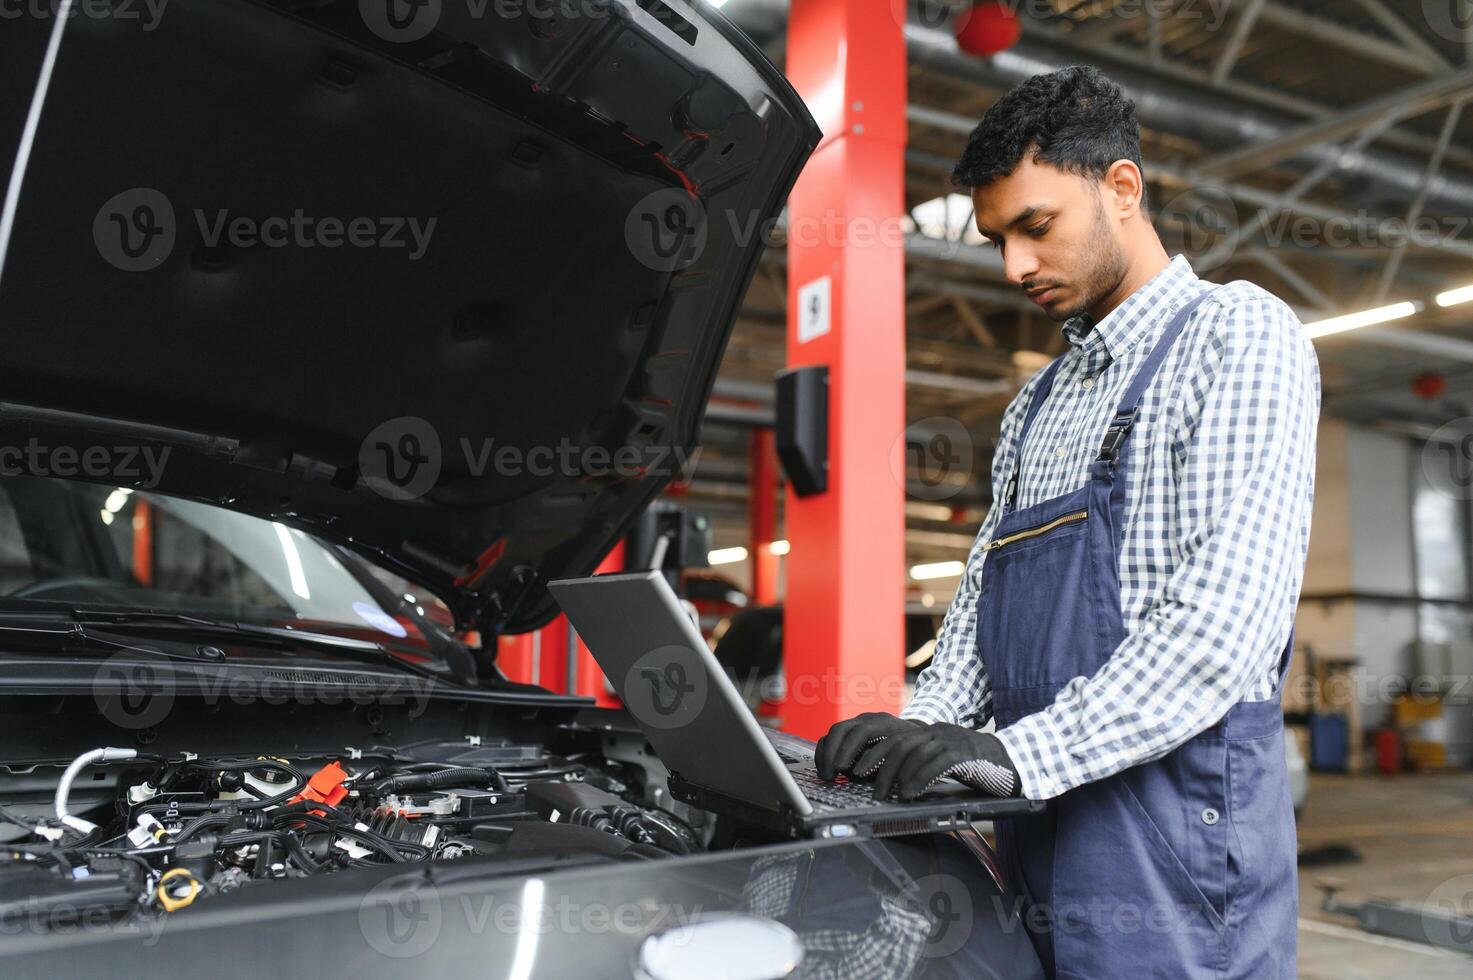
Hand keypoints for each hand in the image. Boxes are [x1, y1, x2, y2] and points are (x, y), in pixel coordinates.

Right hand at [814, 713, 922, 780]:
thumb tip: (858, 770)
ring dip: (826, 755)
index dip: (849, 749)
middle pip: (841, 729)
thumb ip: (879, 762)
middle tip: (830, 775)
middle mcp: (866, 719)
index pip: (861, 731)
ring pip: (833, 733)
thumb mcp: (898, 758)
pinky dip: (825, 754)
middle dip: (832, 753)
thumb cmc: (906, 752)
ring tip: (826, 776)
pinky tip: (825, 770)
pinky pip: (830, 738)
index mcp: (882, 722)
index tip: (842, 768)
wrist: (910, 738)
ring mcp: (855, 722)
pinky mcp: (848, 731)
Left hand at [852, 723, 1018, 801]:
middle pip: (899, 743)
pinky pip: (936, 764)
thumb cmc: (978, 766)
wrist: (1015, 760)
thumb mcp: (946, 760)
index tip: (857, 770)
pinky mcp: (966, 754)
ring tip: (885, 795)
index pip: (894, 737)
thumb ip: (924, 764)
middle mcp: (938, 732)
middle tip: (868, 786)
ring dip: (896, 776)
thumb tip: (895, 783)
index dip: (873, 753)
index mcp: (931, 732)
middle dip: (878, 764)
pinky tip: (910, 794)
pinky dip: (919, 779)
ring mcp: (952, 741)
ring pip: (914, 752)